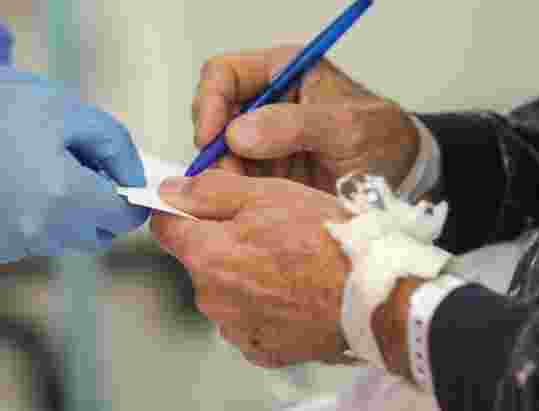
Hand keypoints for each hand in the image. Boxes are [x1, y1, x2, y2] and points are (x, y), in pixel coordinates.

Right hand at [0, 47, 148, 263]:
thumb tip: (133, 178)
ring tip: (36, 167)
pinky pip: (27, 241)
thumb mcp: (69, 109)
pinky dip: (29, 219)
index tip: (118, 175)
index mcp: (64, 197)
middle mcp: (39, 232)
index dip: (127, 196)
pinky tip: (8, 183)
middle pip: (95, 235)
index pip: (123, 219)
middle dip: (97, 205)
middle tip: (76, 164)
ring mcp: (9, 245)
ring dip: (63, 213)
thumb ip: (115, 145)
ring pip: (61, 239)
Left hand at [151, 171, 352, 367]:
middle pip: (199, 258)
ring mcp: (237, 327)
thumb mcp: (268, 194)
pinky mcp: (262, 348)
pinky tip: (294, 289)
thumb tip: (170, 190)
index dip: (181, 209)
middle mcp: (213, 298)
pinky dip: (265, 302)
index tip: (200, 203)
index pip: (164, 227)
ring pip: (225, 288)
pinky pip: (249, 317)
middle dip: (223, 240)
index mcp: (207, 255)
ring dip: (245, 272)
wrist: (373, 297)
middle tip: (268, 227)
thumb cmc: (328, 243)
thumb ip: (210, 191)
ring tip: (289, 260)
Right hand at [192, 46, 418, 194]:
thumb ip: (295, 125)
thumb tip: (238, 133)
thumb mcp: (347, 129)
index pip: (224, 73)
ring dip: (223, 172)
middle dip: (213, 145)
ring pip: (218, 149)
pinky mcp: (265, 168)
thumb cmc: (384, 139)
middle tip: (226, 175)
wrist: (406, 177)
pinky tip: (251, 202)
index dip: (209, 101)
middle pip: (212, 113)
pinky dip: (234, 189)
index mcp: (284, 70)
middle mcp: (267, 99)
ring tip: (245, 193)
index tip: (211, 137)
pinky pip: (233, 176)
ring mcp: (263, 135)